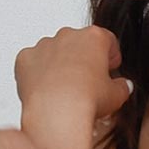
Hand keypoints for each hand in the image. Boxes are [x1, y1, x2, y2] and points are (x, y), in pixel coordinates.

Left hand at [14, 24, 133, 120]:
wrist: (56, 113)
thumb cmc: (86, 100)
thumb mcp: (117, 96)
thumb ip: (122, 86)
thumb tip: (123, 86)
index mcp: (94, 38)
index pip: (107, 40)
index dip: (110, 55)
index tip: (110, 67)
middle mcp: (68, 35)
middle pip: (79, 42)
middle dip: (83, 58)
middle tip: (87, 81)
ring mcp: (44, 45)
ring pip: (54, 51)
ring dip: (60, 64)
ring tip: (65, 89)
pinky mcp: (25, 58)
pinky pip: (33, 62)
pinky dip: (38, 72)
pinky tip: (46, 89)